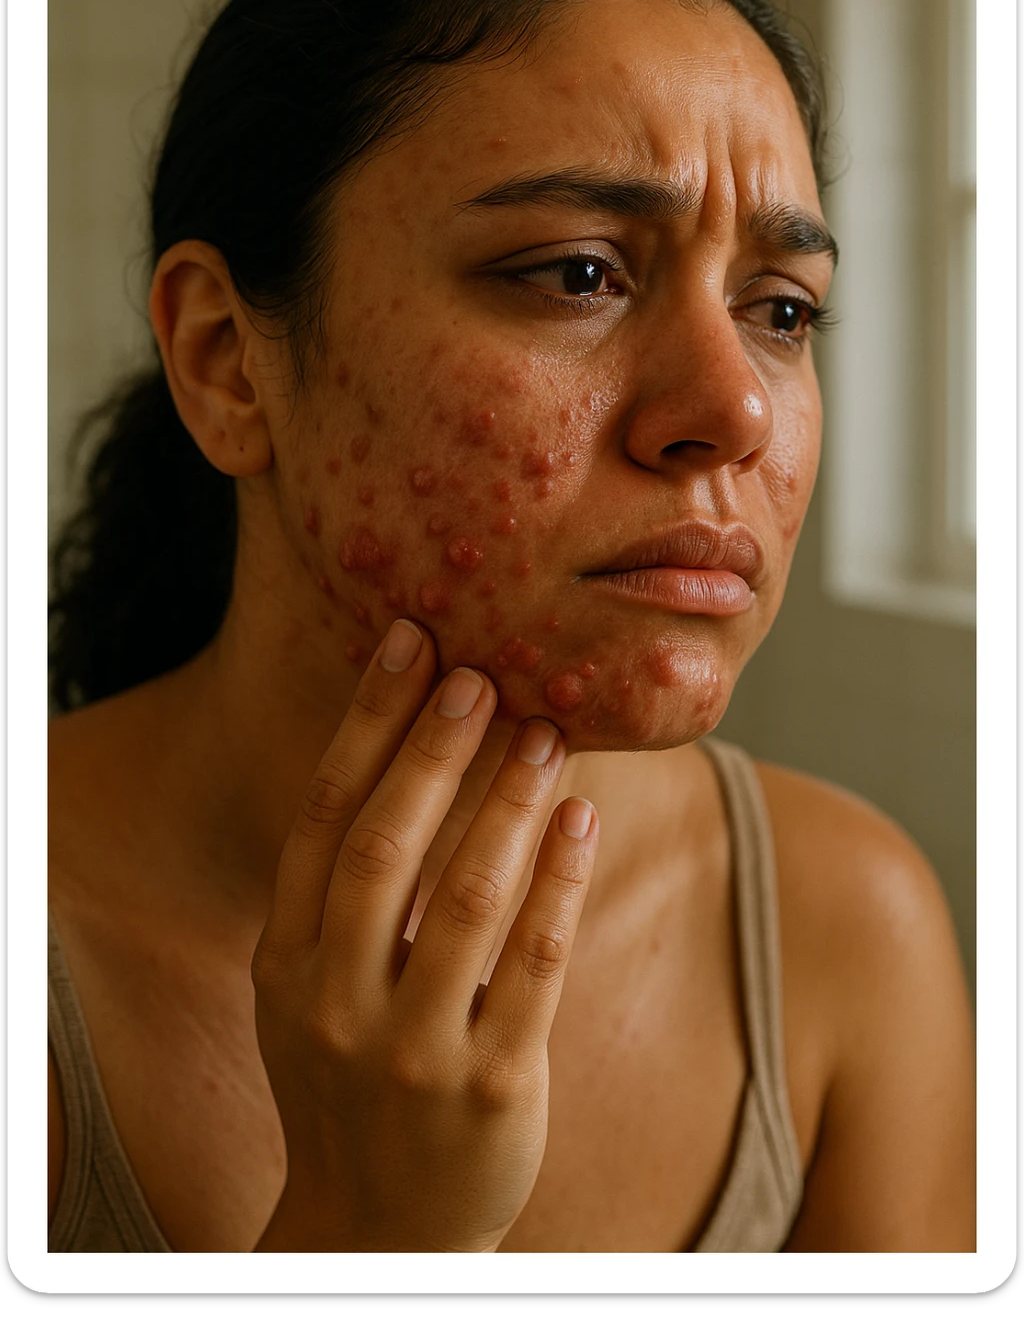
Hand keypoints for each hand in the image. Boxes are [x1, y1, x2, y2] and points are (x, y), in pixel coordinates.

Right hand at [251, 618, 597, 1251]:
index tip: (407, 645)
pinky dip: (558, 884)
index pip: (322, 819)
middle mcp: (334, 1001)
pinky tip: (581, 821)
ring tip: (546, 732)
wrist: (374, 1230)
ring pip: (465, 897)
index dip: (366, 725)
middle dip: (434, 749)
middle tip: (482, 673)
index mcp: (285, 961)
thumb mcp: (308, 991)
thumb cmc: (349, 1080)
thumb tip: (403, 749)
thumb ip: (338, 894)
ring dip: (508, 802)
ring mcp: (409, 1049)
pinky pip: (533, 964)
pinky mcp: (488, 1088)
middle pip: (384, 846)